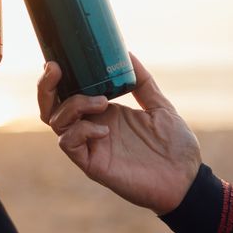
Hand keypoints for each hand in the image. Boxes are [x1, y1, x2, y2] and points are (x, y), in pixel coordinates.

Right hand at [38, 54, 200, 213]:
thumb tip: (127, 52)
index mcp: (104, 112)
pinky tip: (105, 130)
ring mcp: (90, 146)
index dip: (56, 78)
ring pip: (56, 122)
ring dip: (73, 105)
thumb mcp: (160, 105)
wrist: (187, 179)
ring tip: (102, 102)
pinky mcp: (92, 165)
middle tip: (54, 69)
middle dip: (46, 87)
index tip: (57, 60)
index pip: (68, 94)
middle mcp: (91, 127)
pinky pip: (69, 144)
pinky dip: (81, 131)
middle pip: (51, 108)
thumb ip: (142, 81)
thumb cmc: (176, 146)